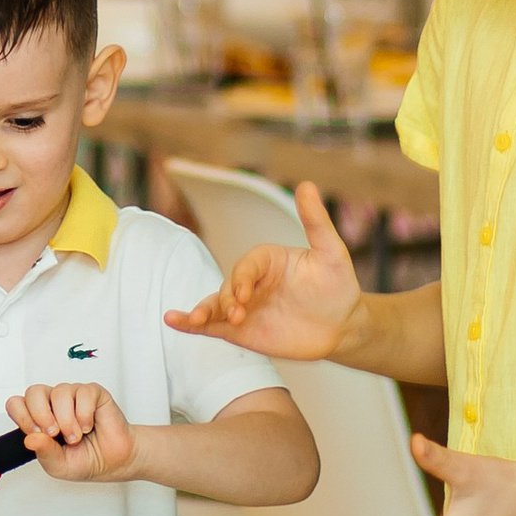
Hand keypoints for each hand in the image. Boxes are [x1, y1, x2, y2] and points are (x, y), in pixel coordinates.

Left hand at [6, 384, 136, 482]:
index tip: (35, 433)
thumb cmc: (84, 460)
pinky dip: (84, 414)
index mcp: (39, 417)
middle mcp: (53, 403)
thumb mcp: (57, 465)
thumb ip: (43, 452)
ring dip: (67, 420)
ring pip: (60, 392)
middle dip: (42, 415)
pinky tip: (88, 426)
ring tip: (76, 436)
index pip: (17, 404)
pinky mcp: (92, 393)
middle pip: (34, 392)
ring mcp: (72, 396)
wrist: (113, 461)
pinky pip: (83, 393)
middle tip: (54, 433)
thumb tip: (30, 439)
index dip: (22, 416)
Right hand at [164, 182, 358, 361]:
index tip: (246, 295)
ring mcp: (243, 306)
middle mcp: (251, 281)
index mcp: (267, 260)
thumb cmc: (337, 285)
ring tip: (195, 320)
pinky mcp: (240, 330)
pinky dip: (190, 323)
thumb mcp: (331, 252)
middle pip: (228, 286)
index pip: (247, 266)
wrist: (341, 325)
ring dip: (202, 311)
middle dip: (227, 299)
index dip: (243, 279)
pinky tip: (174, 321)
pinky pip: (212, 326)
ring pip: (214, 305)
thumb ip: (315, 222)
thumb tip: (307, 185)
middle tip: (237, 313)